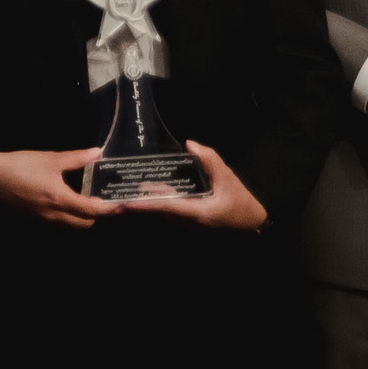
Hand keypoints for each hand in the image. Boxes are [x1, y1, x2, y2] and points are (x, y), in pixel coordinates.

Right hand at [0, 146, 104, 228]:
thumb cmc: (20, 165)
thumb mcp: (49, 158)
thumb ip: (76, 158)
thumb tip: (98, 153)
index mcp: (60, 198)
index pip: (92, 211)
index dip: (109, 209)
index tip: (122, 203)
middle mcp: (54, 215)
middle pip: (86, 224)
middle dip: (98, 216)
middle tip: (104, 201)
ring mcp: (44, 220)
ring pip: (73, 227)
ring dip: (84, 219)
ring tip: (88, 203)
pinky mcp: (36, 220)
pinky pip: (60, 225)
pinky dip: (70, 219)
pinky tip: (68, 205)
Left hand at [109, 139, 268, 230]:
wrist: (253, 222)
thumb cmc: (241, 202)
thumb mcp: (229, 178)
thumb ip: (210, 160)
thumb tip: (190, 144)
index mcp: (196, 213)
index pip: (165, 208)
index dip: (145, 205)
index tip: (125, 203)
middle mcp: (187, 222)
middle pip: (158, 211)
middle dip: (137, 203)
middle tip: (115, 194)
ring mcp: (187, 224)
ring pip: (162, 212)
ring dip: (146, 202)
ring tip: (123, 190)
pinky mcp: (188, 222)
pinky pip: (169, 212)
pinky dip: (157, 202)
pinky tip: (147, 191)